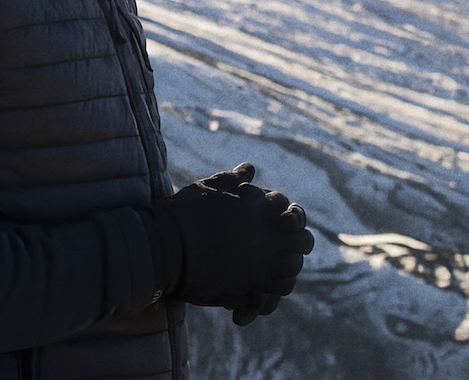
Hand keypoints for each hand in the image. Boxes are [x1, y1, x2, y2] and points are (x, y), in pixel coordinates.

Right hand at [149, 163, 314, 319]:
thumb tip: (249, 167)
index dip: (289, 220)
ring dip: (282, 274)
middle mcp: (271, 237)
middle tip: (277, 251)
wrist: (164, 246)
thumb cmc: (185, 213)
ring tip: (263, 276)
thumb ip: (235, 178)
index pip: (293, 213)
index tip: (278, 225)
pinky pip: (271, 300)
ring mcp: (264, 266)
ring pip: (292, 273)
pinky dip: (265, 301)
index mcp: (263, 209)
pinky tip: (251, 298)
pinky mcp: (251, 291)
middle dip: (295, 246)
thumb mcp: (210, 186)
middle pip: (304, 243)